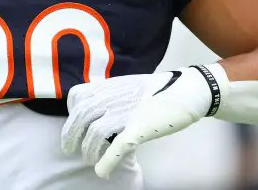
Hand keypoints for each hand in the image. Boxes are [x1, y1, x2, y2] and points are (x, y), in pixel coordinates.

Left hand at [61, 66, 222, 178]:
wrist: (188, 88)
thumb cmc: (160, 89)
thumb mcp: (130, 85)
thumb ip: (112, 95)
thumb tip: (98, 109)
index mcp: (110, 85)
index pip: (77, 96)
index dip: (71, 112)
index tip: (74, 124)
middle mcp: (114, 97)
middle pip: (81, 117)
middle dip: (72, 135)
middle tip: (69, 149)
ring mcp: (126, 112)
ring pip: (96, 133)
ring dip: (89, 150)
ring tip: (90, 159)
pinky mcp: (139, 127)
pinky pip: (118, 145)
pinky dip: (107, 160)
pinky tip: (101, 171)